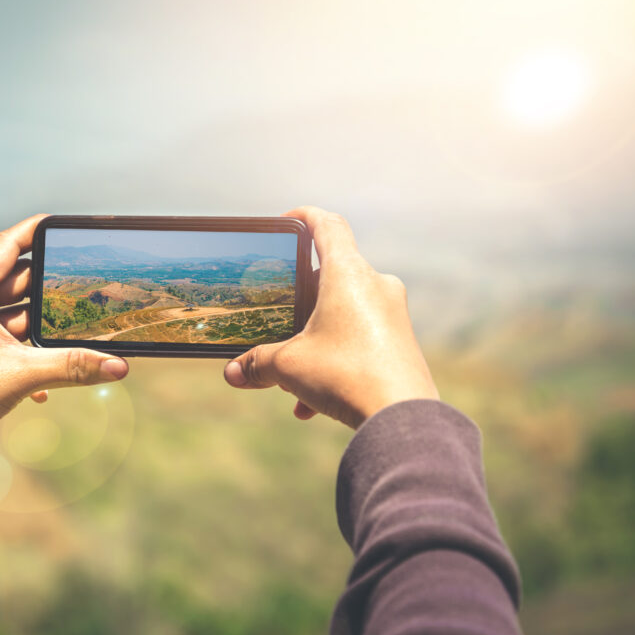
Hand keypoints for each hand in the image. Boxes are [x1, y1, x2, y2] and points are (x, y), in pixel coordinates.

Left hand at [0, 214, 128, 472]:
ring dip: (42, 328)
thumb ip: (73, 367)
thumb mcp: (22, 375)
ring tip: (74, 337)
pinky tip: (44, 388)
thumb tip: (119, 366)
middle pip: (19, 280)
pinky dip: (29, 357)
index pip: (10, 243)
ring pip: (16, 315)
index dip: (38, 232)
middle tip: (85, 288)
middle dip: (51, 287)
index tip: (65, 228)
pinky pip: (10, 344)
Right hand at [223, 206, 437, 427]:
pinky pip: (361, 340)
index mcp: (348, 272)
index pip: (326, 224)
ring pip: (344, 314)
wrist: (401, 417)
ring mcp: (393, 313)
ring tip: (291, 378)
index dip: (303, 217)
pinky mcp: (401, 342)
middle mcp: (376, 285)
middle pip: (331, 276)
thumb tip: (233, 372)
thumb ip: (257, 363)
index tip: (286, 221)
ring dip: (315, 340)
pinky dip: (335, 361)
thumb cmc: (345, 375)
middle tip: (278, 321)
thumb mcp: (288, 365)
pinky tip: (313, 404)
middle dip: (300, 302)